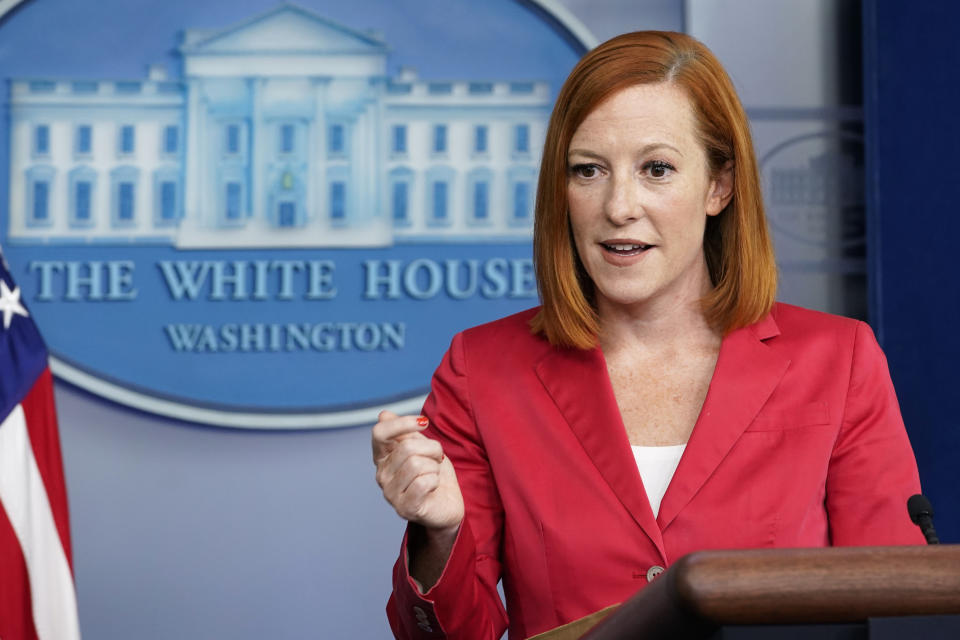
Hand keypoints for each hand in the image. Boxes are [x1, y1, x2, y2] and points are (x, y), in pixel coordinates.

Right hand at [372, 411, 464, 533]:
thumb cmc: (434, 473)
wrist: (448, 504)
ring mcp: (391, 494)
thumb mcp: (422, 447)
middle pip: (407, 447)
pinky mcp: (405, 509)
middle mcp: (382, 475)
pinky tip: (433, 487)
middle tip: (437, 458)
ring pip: (417, 464)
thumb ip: (405, 433)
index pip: (380, 433)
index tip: (424, 423)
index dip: (403, 423)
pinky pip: (424, 482)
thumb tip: (383, 415)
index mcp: (382, 457)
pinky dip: (435, 481)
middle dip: (431, 449)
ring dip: (435, 466)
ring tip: (435, 474)